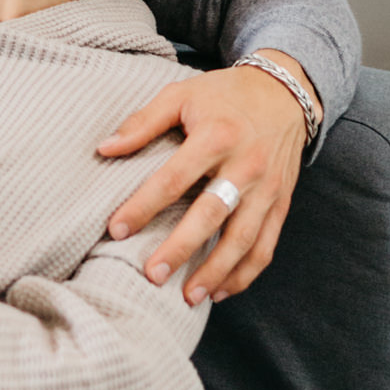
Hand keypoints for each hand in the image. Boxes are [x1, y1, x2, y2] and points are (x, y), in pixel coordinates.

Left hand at [96, 55, 318, 305]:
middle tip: (151, 275)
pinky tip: (221, 290)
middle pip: (212, 214)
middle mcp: (246, 165)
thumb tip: (104, 149)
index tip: (116, 230)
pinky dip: (245, 273)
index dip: (144, 206)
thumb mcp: (181, 94)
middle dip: (182, 249)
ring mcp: (268, 188)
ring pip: (244, 239)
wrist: (285, 92)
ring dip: (216, 271)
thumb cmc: (224, 95)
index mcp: (217, 135)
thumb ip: (142, 122)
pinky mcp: (281, 204)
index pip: (174, 178)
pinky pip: (266, 246)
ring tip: (188, 297)